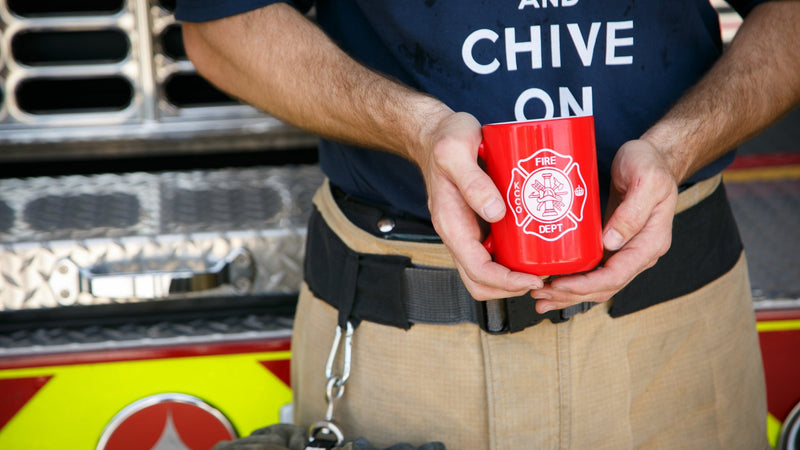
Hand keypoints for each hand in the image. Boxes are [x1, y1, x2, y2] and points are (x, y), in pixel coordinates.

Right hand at [419, 112, 544, 299]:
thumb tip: (495, 212)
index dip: (506, 282)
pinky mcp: (479, 222)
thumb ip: (473, 181)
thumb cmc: (445, 138)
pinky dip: (514, 258)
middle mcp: (458, 233)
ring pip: (488, 271)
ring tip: (543, 267)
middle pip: (481, 281)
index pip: (477, 270)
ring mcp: (468, 230)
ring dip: (513, 277)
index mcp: (451, 223)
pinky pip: (495, 251)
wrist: (435, 132)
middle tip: (543, 277)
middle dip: (511, 288)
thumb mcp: (455, 151)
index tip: (533, 278)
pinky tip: (535, 245)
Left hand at [529, 139, 678, 311]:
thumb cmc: (649, 163)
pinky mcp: (612, 245)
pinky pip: (593, 271)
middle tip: (540, 296)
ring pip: (597, 284)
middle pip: (604, 287)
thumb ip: (631, 212)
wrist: (653, 156)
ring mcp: (626, 251)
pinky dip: (573, 281)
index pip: (617, 275)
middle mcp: (640, 253)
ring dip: (569, 294)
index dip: (587, 285)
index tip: (560, 285)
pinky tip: (552, 283)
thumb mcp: (646, 181)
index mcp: (651, 242)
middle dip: (571, 295)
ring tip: (540, 298)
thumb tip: (610, 243)